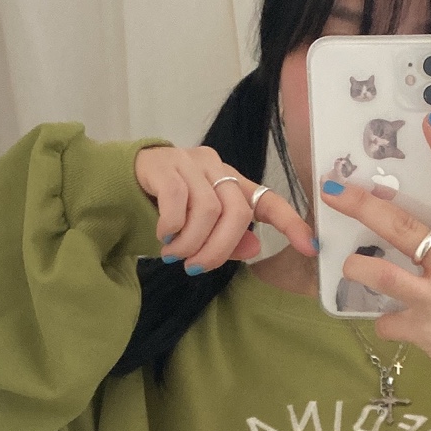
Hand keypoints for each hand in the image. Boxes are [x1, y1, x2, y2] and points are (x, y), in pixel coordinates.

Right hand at [134, 144, 317, 272]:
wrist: (120, 181)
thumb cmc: (164, 209)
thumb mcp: (199, 228)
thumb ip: (226, 239)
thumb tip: (255, 248)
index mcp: (231, 184)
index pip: (269, 201)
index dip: (291, 224)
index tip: (310, 248)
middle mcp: (217, 168)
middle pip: (237, 213)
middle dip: (218, 250)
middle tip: (195, 268)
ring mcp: (191, 162)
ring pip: (208, 209)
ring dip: (190, 243)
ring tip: (173, 254)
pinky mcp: (165, 163)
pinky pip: (178, 200)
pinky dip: (172, 226)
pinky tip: (162, 235)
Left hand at [317, 116, 430, 389]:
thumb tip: (418, 222)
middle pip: (403, 228)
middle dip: (361, 205)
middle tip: (331, 190)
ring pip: (381, 274)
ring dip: (358, 266)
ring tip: (351, 262)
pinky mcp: (424, 332)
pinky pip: (386, 319)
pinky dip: (385, 319)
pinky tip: (395, 320)